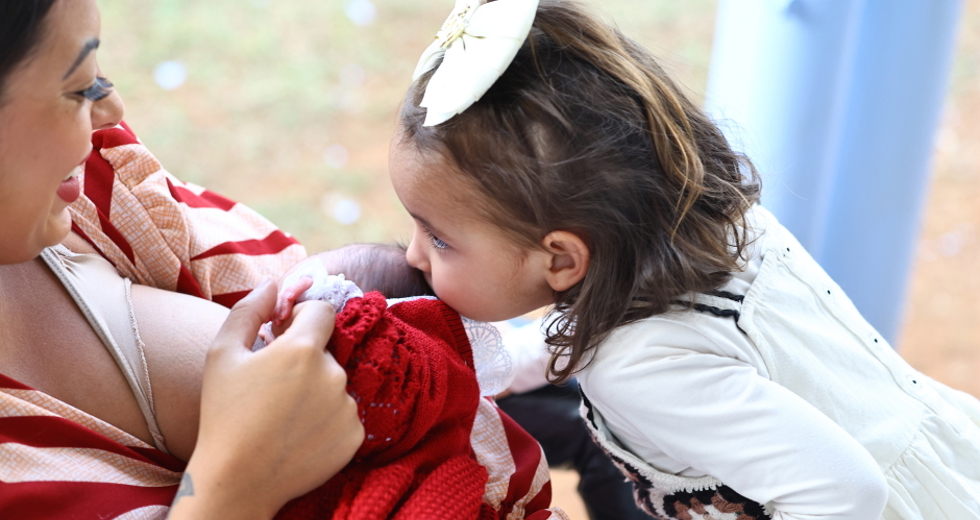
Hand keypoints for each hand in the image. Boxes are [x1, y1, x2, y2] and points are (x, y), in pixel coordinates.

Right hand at [168, 280, 362, 519]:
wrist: (237, 480)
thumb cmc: (224, 414)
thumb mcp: (222, 354)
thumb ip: (249, 310)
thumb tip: (273, 284)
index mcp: (303, 349)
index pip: (323, 311)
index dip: (303, 319)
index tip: (283, 337)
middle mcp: (334, 374)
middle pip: (328, 351)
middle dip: (306, 360)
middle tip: (275, 387)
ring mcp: (347, 407)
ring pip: (336, 384)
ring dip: (317, 390)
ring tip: (284, 414)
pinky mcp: (355, 436)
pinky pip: (345, 414)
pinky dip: (327, 419)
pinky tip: (299, 433)